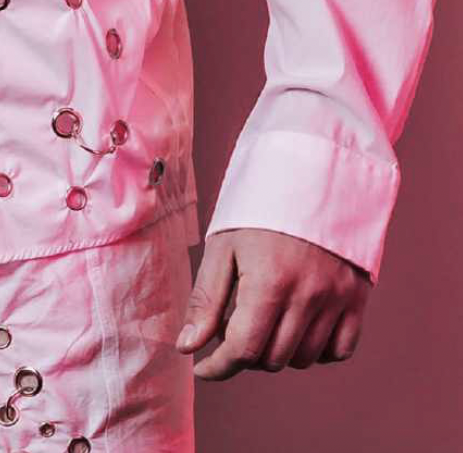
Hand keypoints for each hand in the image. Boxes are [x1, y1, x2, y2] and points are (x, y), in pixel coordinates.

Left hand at [176, 228, 368, 378]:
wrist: (312, 180)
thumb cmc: (259, 212)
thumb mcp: (222, 249)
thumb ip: (206, 301)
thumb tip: (188, 347)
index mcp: (269, 283)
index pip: (243, 349)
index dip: (217, 366)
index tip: (201, 366)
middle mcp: (309, 296)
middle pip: (272, 358)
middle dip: (244, 354)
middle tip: (230, 330)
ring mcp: (338, 299)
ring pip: (303, 358)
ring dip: (276, 352)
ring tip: (261, 323)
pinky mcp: (357, 299)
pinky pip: (339, 350)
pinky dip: (315, 350)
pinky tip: (295, 329)